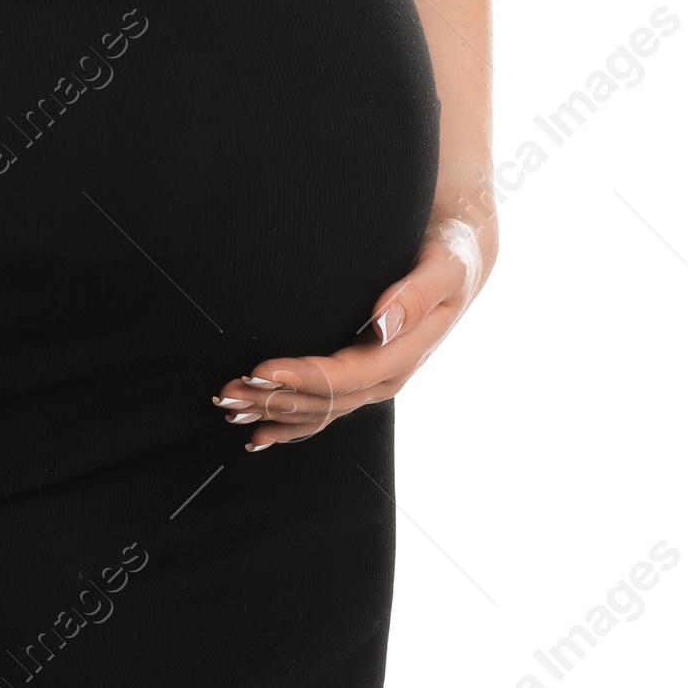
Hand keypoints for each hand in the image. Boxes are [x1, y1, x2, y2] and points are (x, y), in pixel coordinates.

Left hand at [212, 212, 490, 450]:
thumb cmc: (451, 254)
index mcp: (404, 355)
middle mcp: (386, 375)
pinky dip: (290, 421)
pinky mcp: (362, 373)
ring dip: (273, 411)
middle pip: (324, 400)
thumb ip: (417, 294)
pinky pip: (324, 408)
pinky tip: (259, 433)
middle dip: (274, 399)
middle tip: (227, 390)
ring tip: (229, 406)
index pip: (346, 376)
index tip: (261, 368)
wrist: (461, 259)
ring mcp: (374, 380)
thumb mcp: (446, 267)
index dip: (303, 376)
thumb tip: (384, 322)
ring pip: (318, 409)